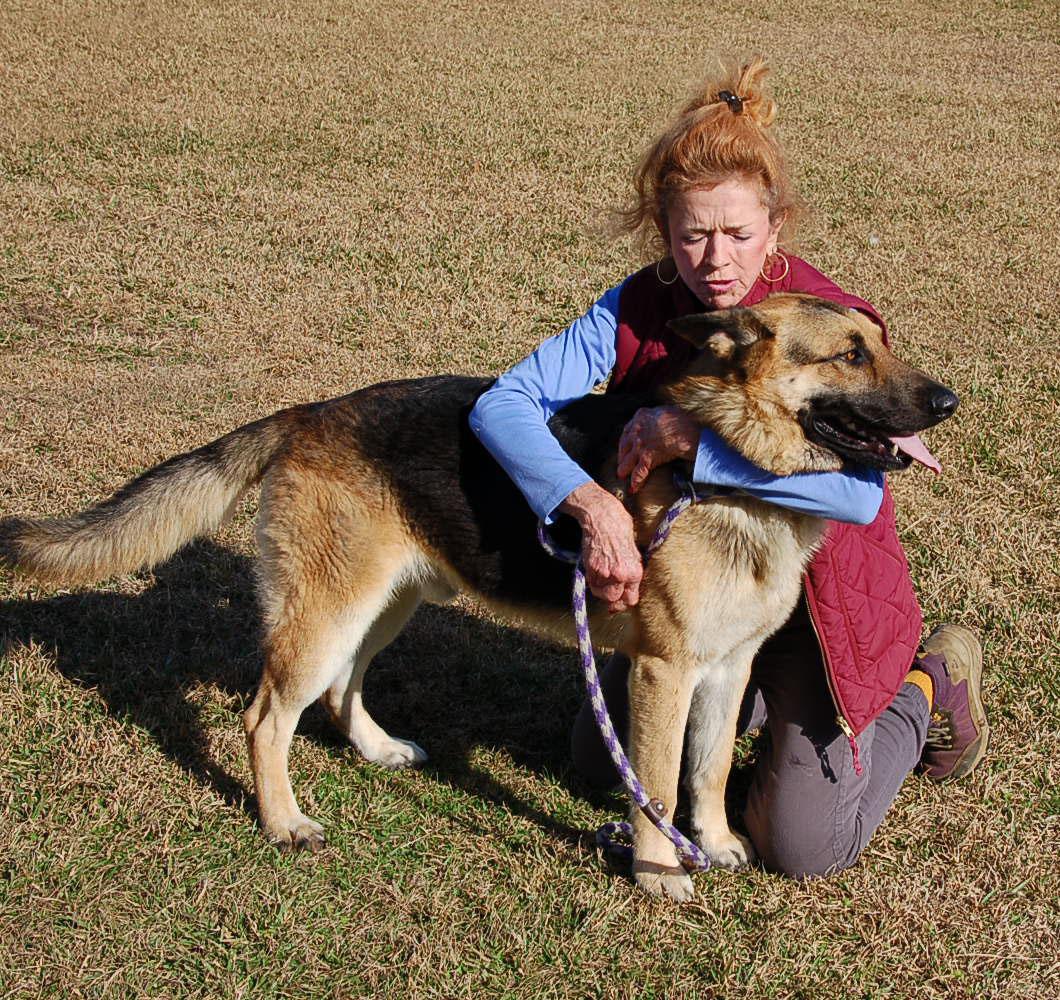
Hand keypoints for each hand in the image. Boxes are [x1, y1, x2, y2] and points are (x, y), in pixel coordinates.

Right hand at [559, 481, 641, 612]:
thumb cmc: (620, 531)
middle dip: (611, 596)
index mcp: (634, 572)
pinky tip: (596, 568)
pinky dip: (592, 580)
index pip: (630, 600)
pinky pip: (591, 584)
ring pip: (600, 594)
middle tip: (609, 588)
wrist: (604, 517)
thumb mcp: (634, 553)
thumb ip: (632, 573)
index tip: (619, 599)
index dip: (624, 601)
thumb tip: (629, 590)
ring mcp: (604, 573)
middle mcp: (620, 575)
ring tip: (603, 575)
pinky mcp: (590, 568)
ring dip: (601, 588)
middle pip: (613, 600)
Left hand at [617, 406, 699, 492]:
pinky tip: (634, 488)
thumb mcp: (664, 410)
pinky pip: (639, 472)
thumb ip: (656, 414)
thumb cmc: (680, 419)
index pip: (627, 430)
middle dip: (622, 456)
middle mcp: (636, 431)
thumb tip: (659, 417)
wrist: (683, 431)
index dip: (625, 440)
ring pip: (627, 460)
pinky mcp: (646, 457)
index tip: (625, 446)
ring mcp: (639, 444)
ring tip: (622, 476)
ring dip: (624, 470)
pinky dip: (636, 481)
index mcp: (640, 416)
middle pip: (624, 446)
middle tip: (621, 463)